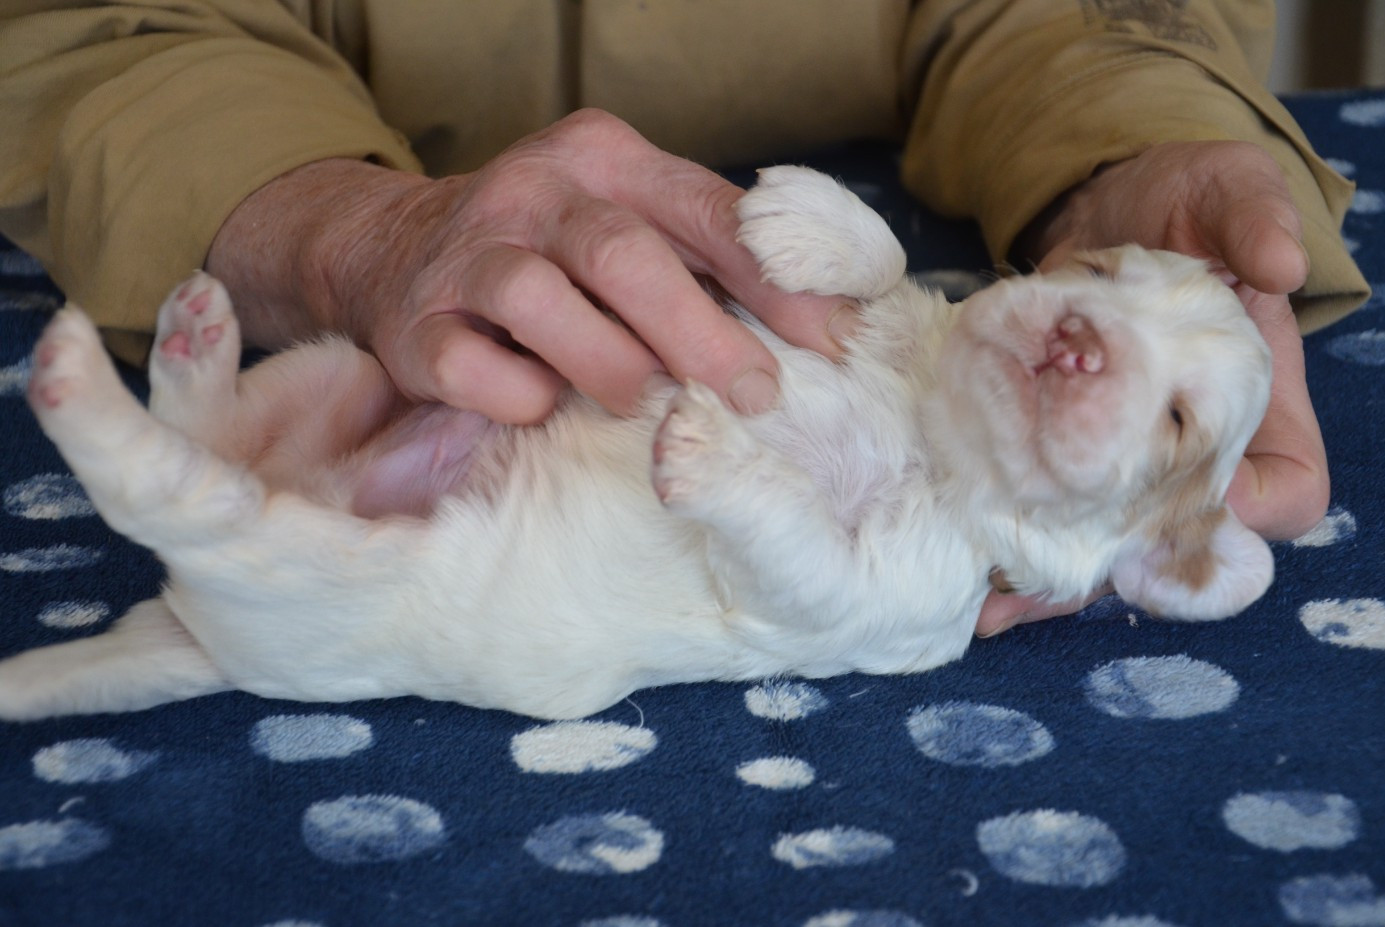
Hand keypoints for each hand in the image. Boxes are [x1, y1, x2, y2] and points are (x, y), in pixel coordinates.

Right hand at [208, 108, 851, 422]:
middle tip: (753, 396)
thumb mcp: (629, 224)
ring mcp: (467, 256)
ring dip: (609, 366)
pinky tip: (545, 406)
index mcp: (604, 158)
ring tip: (647, 405)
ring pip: (541, 301)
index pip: (706, 211)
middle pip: (624, 254)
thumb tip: (828, 327)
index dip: (775, 280)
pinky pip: (474, 368)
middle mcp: (532, 192)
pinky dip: (522, 398)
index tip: (834, 342)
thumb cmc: (549, 251)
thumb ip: (710, 261)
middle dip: (700, 334)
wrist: (391, 250)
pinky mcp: (416, 326)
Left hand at [976, 140, 1328, 635]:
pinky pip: (1035, 507)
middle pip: (1173, 542)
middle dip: (1117, 573)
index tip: (1201, 500)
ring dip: (1045, 577)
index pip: (1286, 491)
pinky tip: (959, 556)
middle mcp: (1190, 451)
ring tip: (988, 603)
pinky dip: (1000, 535)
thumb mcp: (1228, 189)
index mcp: (1260, 407)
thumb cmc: (1188, 201)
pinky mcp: (1052, 448)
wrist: (1105, 199)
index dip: (1254, 510)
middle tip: (1056, 589)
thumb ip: (1253, 218)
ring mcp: (1117, 458)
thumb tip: (1278, 263)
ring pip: (1096, 543)